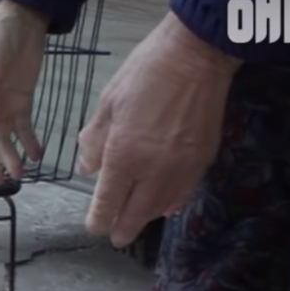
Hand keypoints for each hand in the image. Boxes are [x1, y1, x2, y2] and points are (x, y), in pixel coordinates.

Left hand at [78, 11, 241, 247]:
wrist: (197, 54)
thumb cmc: (146, 72)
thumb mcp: (108, 103)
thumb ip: (95, 141)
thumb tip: (86, 168)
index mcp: (124, 155)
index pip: (107, 204)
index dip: (98, 220)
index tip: (94, 226)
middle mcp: (154, 170)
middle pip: (136, 216)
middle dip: (122, 230)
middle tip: (115, 236)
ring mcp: (182, 168)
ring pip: (161, 209)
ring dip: (146, 217)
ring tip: (135, 218)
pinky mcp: (203, 159)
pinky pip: (184, 193)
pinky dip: (171, 203)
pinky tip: (165, 206)